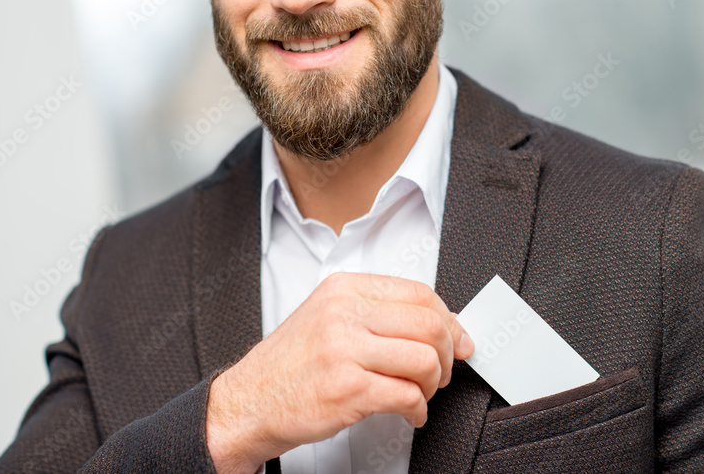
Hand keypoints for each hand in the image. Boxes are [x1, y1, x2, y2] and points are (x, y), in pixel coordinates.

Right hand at [205, 272, 473, 473]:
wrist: (245, 403)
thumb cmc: (290, 365)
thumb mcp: (329, 319)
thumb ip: (378, 314)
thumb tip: (442, 323)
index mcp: (344, 289)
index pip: (419, 292)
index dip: (448, 319)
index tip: (457, 339)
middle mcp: (344, 313)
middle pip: (429, 323)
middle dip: (448, 353)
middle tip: (441, 372)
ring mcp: (344, 350)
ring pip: (424, 359)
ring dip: (434, 383)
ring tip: (422, 393)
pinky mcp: (346, 389)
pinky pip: (407, 395)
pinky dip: (418, 409)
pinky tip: (410, 413)